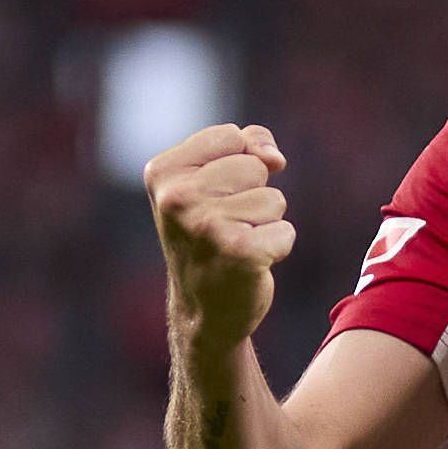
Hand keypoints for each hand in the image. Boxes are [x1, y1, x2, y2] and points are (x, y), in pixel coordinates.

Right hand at [147, 121, 293, 356]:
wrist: (203, 312)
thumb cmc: (209, 239)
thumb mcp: (211, 181)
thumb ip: (245, 146)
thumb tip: (274, 157)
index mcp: (162, 172)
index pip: (231, 136)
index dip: (237, 165)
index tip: (213, 198)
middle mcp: (177, 198)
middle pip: (255, 167)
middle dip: (252, 196)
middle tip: (225, 228)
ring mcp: (206, 226)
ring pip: (274, 199)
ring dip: (264, 223)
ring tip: (236, 244)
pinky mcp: (238, 252)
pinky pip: (285, 231)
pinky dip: (277, 248)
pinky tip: (250, 265)